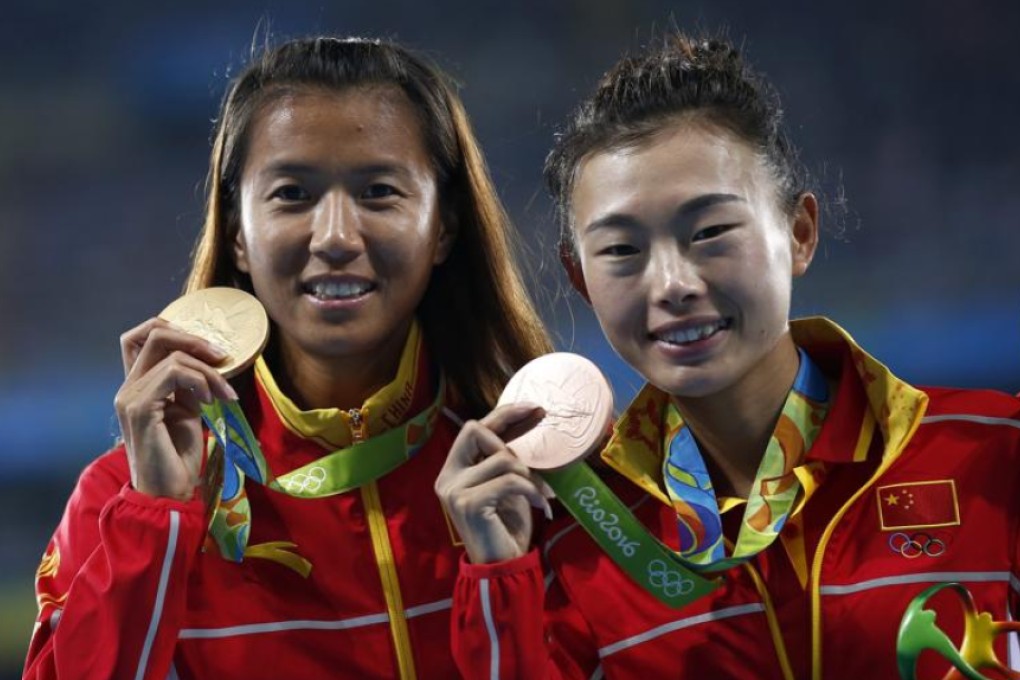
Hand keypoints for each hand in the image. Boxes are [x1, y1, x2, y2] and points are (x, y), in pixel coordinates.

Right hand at [114, 317, 236, 499]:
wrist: (169, 491)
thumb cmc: (178, 455)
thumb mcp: (187, 410)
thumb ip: (188, 384)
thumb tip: (208, 360)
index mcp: (137, 385)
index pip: (139, 336)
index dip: (174, 329)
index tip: (207, 348)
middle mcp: (127, 387)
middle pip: (154, 334)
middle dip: (195, 340)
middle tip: (223, 357)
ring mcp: (129, 397)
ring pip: (171, 355)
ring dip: (208, 371)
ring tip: (224, 393)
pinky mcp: (139, 409)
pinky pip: (172, 374)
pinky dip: (199, 381)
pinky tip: (209, 401)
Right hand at [435, 403, 552, 563]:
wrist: (502, 567)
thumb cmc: (506, 526)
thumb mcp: (508, 483)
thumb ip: (506, 456)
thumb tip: (530, 416)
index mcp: (454, 469)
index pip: (475, 428)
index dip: (505, 413)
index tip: (536, 408)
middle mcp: (448, 476)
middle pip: (475, 429)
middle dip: (512, 440)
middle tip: (536, 463)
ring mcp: (454, 489)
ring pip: (501, 458)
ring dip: (529, 475)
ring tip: (541, 493)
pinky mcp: (468, 503)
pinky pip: (509, 481)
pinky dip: (531, 490)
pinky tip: (541, 505)